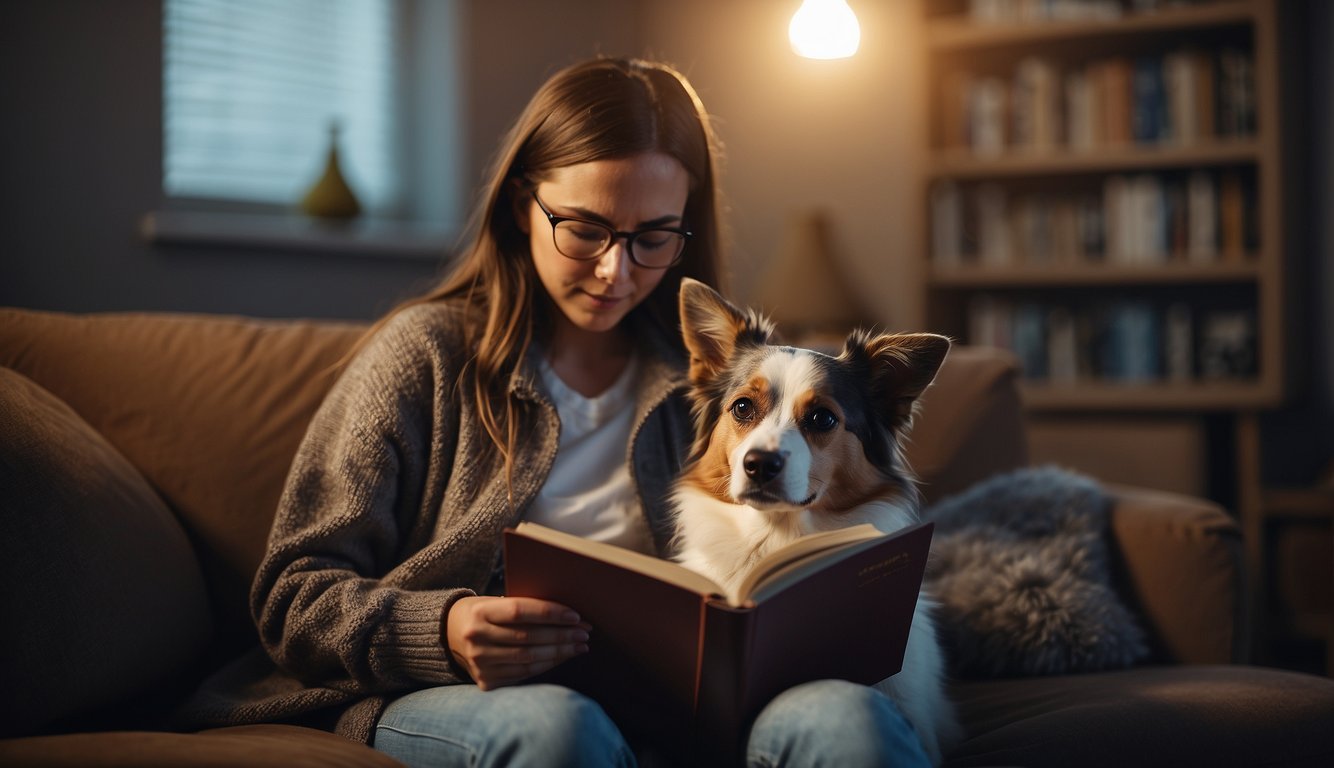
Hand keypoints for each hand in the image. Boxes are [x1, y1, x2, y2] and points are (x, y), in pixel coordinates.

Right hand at [445, 595, 590, 689]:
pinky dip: (547, 665)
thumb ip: (525, 608)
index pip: (520, 611)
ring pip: (528, 659)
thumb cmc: (485, 613)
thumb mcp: (496, 602)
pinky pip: (524, 674)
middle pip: (528, 637)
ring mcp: (479, 662)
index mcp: (480, 612)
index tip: (575, 615)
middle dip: (561, 635)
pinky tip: (562, 657)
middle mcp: (476, 638)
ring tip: (580, 646)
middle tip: (585, 633)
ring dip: (559, 652)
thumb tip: (570, 615)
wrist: (450, 634)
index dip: (550, 613)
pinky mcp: (486, 681)